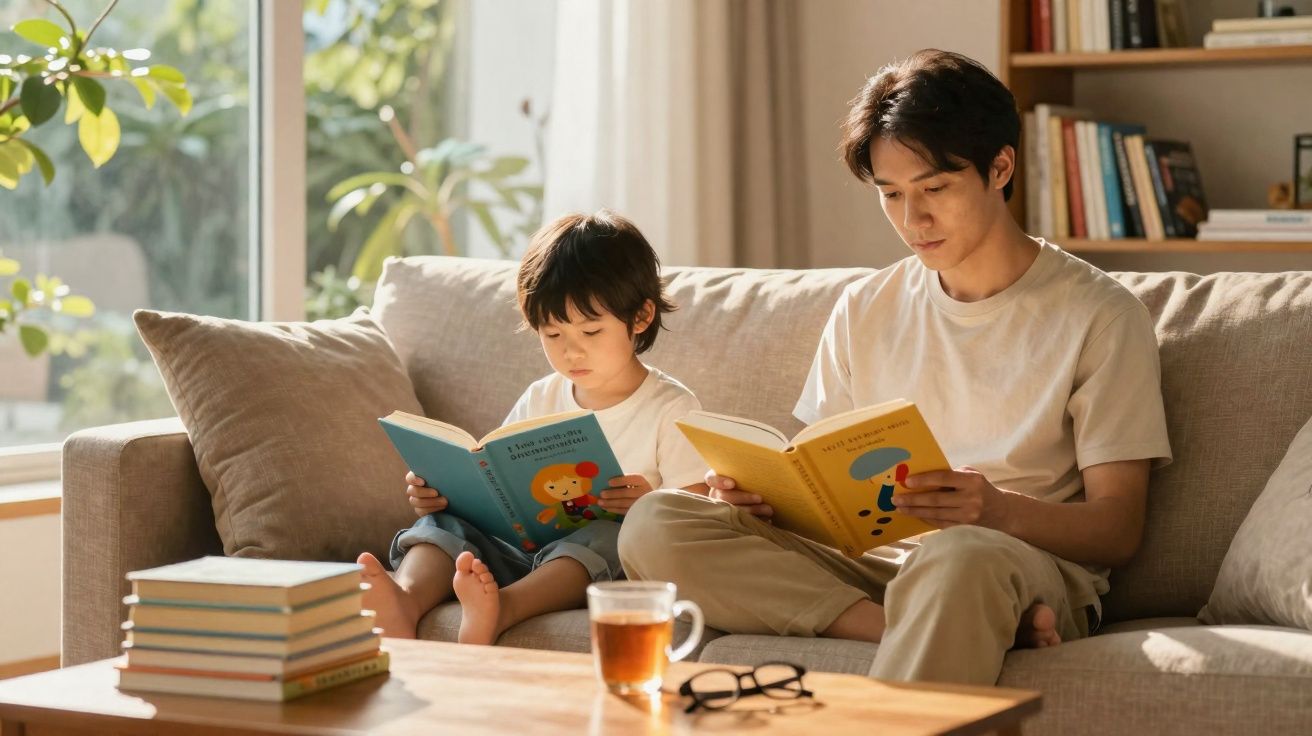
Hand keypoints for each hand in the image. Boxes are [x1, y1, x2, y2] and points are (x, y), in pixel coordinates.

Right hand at [405, 471, 447, 516]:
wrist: (455, 497)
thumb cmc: (450, 482)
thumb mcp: (446, 476)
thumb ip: (440, 472)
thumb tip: (446, 469)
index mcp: (419, 478)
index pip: (410, 478)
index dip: (413, 479)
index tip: (422, 482)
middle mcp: (415, 488)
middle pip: (412, 490)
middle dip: (424, 492)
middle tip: (436, 493)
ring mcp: (416, 500)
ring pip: (416, 501)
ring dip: (430, 502)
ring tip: (444, 501)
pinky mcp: (420, 510)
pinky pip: (421, 511)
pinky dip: (432, 509)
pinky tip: (442, 507)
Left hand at [599, 474, 653, 514]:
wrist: (650, 501)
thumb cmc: (637, 488)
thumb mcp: (634, 482)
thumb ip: (624, 480)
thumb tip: (607, 482)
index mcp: (641, 481)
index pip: (631, 479)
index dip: (620, 481)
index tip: (609, 482)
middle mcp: (643, 491)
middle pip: (626, 493)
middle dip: (613, 494)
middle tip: (602, 494)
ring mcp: (640, 503)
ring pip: (624, 503)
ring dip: (610, 503)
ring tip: (600, 502)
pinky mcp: (636, 512)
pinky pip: (623, 511)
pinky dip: (613, 510)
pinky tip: (606, 508)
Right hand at [706, 470, 773, 519]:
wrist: (752, 497)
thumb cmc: (748, 479)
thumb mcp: (747, 471)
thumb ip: (755, 465)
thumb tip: (782, 453)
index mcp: (717, 480)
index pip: (712, 479)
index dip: (720, 481)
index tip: (732, 483)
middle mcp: (717, 495)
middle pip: (725, 497)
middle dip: (743, 498)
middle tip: (760, 498)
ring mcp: (723, 509)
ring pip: (734, 511)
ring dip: (752, 511)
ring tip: (768, 509)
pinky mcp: (733, 521)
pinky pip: (742, 523)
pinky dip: (755, 521)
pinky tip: (767, 520)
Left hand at [893, 466, 1012, 529]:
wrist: (1002, 512)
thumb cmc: (979, 488)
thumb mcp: (970, 475)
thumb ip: (950, 475)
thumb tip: (921, 476)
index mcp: (972, 481)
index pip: (943, 478)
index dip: (924, 480)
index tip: (907, 481)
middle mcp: (971, 499)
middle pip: (936, 499)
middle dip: (913, 499)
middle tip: (896, 498)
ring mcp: (968, 516)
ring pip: (936, 513)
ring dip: (915, 511)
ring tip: (900, 508)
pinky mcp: (965, 528)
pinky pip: (940, 523)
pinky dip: (926, 519)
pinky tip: (914, 515)